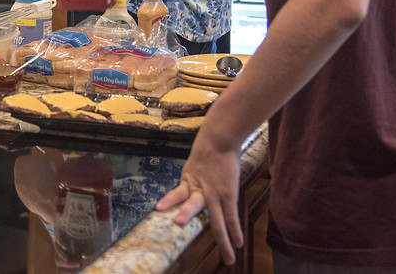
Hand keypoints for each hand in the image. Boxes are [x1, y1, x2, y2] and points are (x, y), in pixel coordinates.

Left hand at [154, 130, 242, 264]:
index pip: (177, 194)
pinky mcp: (229, 194)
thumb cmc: (211, 149)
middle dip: (184, 217)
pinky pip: (232, 217)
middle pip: (191, 206)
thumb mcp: (196, 164)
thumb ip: (195, 176)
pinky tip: (238, 244)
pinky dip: (235, 231)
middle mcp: (200, 189)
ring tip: (224, 255)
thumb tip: (195, 181)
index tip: (158, 210)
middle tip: (177, 226)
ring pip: (217, 220)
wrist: (223, 139)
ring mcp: (215, 194)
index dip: (169, 201)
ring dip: (221, 240)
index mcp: (189, 181)